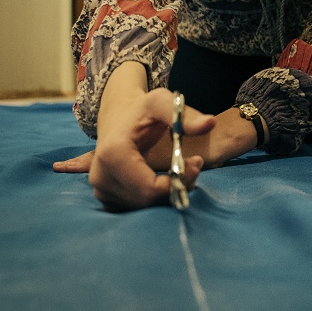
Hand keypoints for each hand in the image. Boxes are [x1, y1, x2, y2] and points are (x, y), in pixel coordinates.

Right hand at [53, 63, 214, 210]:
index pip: (150, 189)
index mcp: (112, 155)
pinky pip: (138, 207)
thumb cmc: (141, 111)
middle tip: (192, 165)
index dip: (178, 182)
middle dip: (176, 187)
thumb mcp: (162, 103)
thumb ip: (185, 115)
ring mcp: (100, 190)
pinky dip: (156, 197)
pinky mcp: (105, 198)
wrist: (117, 119)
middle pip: (148, 201)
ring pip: (145, 207)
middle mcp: (101, 177)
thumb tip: (210, 123)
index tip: (196, 163)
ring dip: (168, 192)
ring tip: (179, 168)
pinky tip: (161, 178)